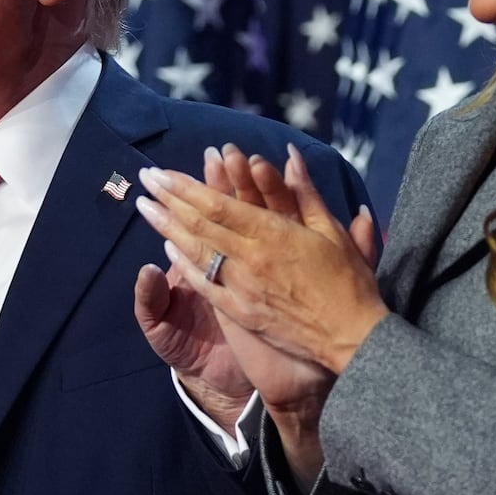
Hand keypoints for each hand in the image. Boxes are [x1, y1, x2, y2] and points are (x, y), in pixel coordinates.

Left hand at [134, 145, 387, 380]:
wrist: (351, 339)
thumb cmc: (349, 282)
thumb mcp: (331, 231)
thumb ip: (305, 193)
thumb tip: (290, 155)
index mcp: (273, 234)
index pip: (217, 205)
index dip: (185, 186)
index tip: (162, 171)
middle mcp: (250, 258)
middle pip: (199, 223)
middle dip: (168, 199)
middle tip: (144, 178)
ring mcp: (241, 286)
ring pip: (195, 251)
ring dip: (165, 227)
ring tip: (144, 206)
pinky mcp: (240, 311)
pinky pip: (205, 284)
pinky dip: (184, 264)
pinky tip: (167, 249)